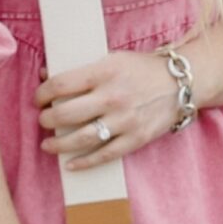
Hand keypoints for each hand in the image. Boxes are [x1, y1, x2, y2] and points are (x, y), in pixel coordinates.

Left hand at [38, 47, 185, 168]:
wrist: (183, 83)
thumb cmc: (142, 69)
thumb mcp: (113, 59)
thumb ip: (81, 69)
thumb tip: (45, 74)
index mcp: (105, 71)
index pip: (61, 84)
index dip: (42, 93)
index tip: (39, 98)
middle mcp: (113, 96)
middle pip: (66, 114)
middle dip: (47, 120)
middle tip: (44, 120)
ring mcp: (125, 120)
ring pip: (80, 138)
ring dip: (58, 144)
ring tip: (48, 144)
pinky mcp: (135, 138)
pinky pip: (104, 155)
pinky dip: (84, 162)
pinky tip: (70, 164)